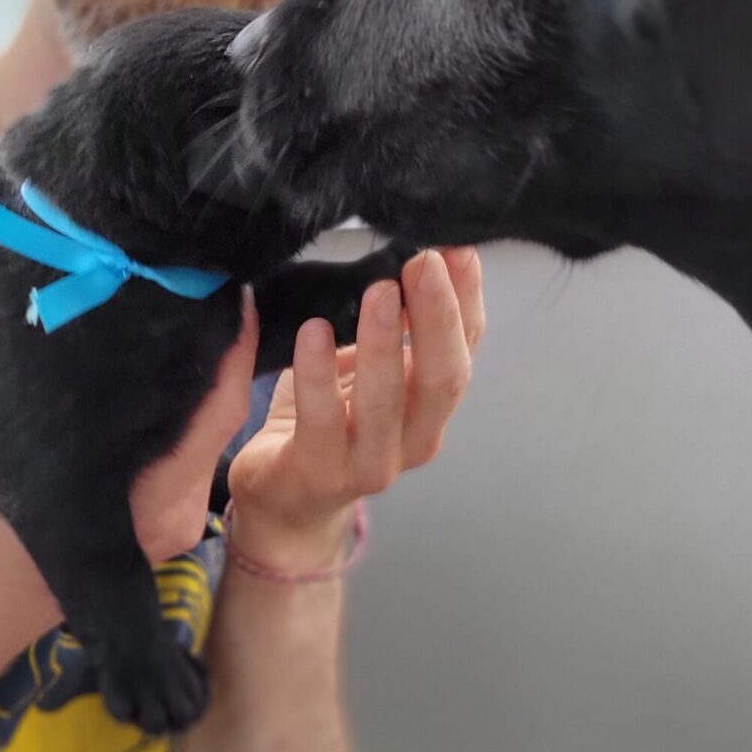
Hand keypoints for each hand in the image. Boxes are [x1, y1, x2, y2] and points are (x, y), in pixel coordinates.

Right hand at [0, 290, 259, 683]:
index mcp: (140, 508)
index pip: (214, 414)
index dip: (230, 348)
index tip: (224, 284)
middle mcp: (171, 515)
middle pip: (220, 414)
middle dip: (214, 345)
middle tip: (195, 273)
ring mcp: (170, 518)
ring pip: (207, 428)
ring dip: (200, 370)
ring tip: (177, 298)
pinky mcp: (159, 514)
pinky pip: (188, 444)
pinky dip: (182, 400)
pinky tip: (159, 353)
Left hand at [226, 247, 484, 565]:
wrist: (284, 500)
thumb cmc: (329, 422)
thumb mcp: (369, 371)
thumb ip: (397, 330)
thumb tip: (417, 256)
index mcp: (431, 411)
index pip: (464, 354)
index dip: (467, 304)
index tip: (459, 251)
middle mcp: (414, 441)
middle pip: (442, 381)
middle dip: (436, 318)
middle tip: (424, 262)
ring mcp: (370, 465)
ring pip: (386, 403)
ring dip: (385, 343)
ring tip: (380, 291)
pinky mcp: (319, 473)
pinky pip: (321, 420)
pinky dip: (318, 374)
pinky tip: (314, 331)